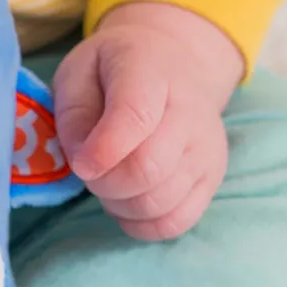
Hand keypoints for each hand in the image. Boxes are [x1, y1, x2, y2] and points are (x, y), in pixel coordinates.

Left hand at [52, 2, 244, 240]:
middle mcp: (190, 112)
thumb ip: (74, 115)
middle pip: (147, 170)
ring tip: (110, 180)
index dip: (103, 150)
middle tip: (91, 170)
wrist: (176, 63)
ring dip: (119, 204)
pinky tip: (128, 200)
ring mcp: (206, 148)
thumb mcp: (79, 73)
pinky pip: (175, 222)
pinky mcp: (212, 178)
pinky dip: (141, 224)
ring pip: (158, 203)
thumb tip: (84, 164)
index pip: (136, 117)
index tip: (81, 165)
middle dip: (104, 183)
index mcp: (150, 74)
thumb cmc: (114, 71)